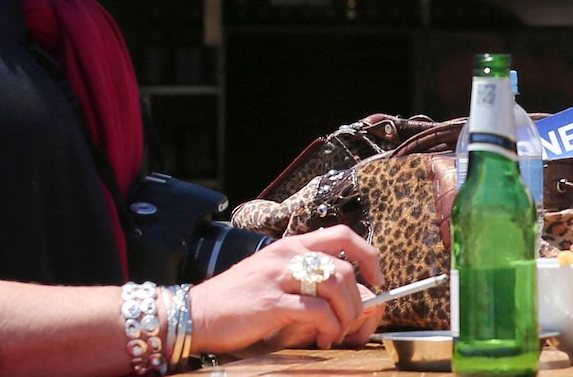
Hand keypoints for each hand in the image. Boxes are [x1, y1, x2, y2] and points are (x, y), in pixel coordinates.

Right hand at [188, 226, 385, 355]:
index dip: (367, 254)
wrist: (194, 313)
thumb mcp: (270, 276)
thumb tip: (340, 295)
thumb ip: (301, 278)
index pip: (342, 234)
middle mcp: (286, 256)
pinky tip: (323, 339)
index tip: (377, 277)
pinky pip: (317, 311)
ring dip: (346, 315)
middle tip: (354, 320)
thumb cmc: (234, 300)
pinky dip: (329, 327)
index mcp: (289, 246)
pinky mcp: (271, 302)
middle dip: (358, 299)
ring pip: (334, 286)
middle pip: (344, 268)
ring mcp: (278, 277)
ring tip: (338, 332)